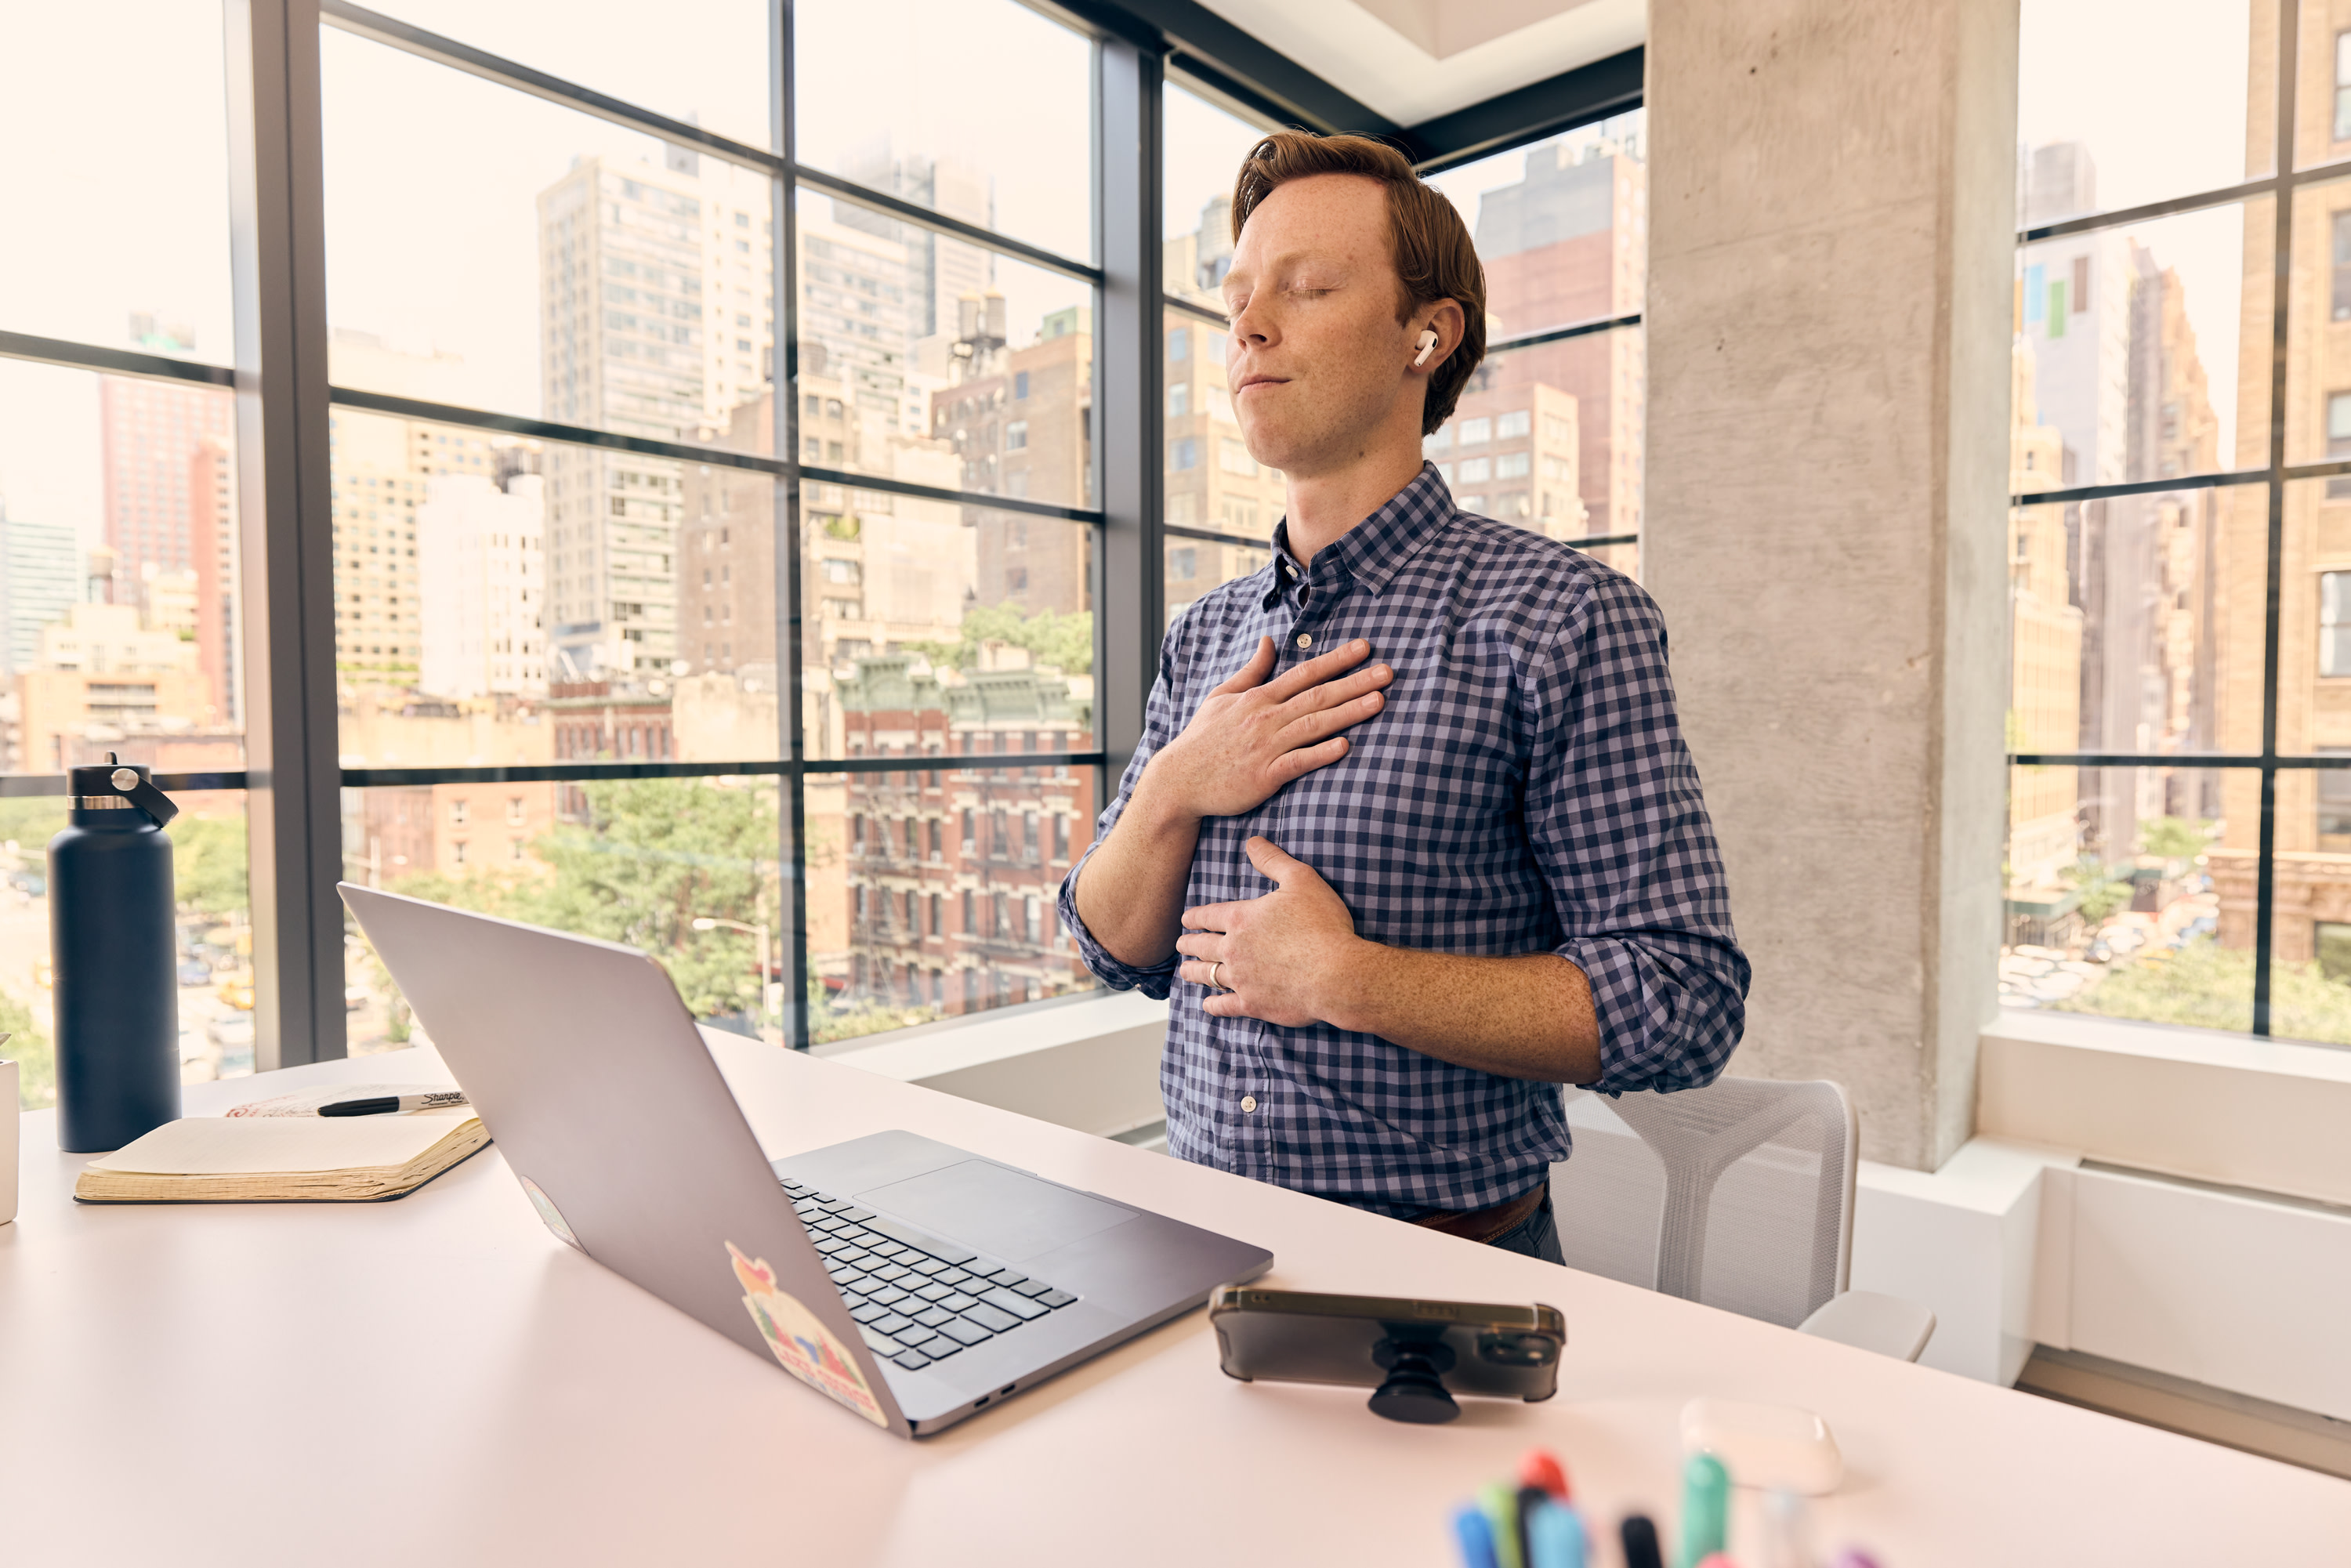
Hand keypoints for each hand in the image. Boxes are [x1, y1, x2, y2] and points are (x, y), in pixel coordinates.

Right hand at [1137, 637, 1391, 823]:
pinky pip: (1298, 762)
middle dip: (1355, 682)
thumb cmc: (1202, 740)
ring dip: (1348, 712)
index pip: (1304, 673)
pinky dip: (1321, 753)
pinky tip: (1345, 745)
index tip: (1365, 648)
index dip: (1337, 659)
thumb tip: (1268, 641)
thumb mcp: (1221, 696)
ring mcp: (1266, 747)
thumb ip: (1251, 670)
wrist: (1179, 781)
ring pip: (1313, 725)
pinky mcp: (1264, 776)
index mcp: (1258, 698)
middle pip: (1317, 695)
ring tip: (1378, 701)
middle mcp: (1265, 718)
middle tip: (1388, 672)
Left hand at [1175, 838, 1364, 1025]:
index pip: (1207, 916)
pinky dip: (1213, 1006)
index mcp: (1241, 919)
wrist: (1337, 974)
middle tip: (1180, 945)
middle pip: (1201, 946)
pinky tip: (1208, 1005)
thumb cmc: (1323, 925)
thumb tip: (1253, 842)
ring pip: (1206, 975)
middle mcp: (1233, 949)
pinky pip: (1224, 1006)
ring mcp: (1240, 979)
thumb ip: (1273, 860)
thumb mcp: (1301, 880)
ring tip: (1185, 971)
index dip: (1194, 917)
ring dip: (1193, 972)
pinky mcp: (1253, 1004)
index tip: (1185, 920)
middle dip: (1187, 944)